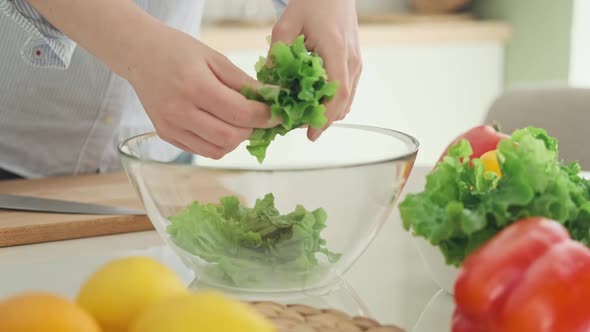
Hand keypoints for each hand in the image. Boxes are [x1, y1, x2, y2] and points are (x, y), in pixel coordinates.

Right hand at [126, 25, 277, 158]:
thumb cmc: (179, 51)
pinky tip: (220, 124)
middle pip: (230, 137)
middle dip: (252, 130)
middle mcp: (180, 111)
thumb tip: (273, 99)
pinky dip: (219, 143)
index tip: (279, 113)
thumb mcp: (215, 58)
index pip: (240, 113)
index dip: (265, 116)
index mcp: (195, 87)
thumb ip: (244, 83)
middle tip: (259, 117)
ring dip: (236, 139)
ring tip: (238, 120)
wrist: (139, 54)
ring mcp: (171, 127)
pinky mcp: (166, 135)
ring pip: (218, 150)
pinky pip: (203, 150)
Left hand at [271, 0, 361, 140]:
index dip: (325, 117)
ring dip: (328, 111)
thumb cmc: (314, 2)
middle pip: (343, 103)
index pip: (337, 94)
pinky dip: (333, 101)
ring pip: (347, 99)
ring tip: (304, 116)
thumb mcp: (287, 23)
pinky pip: (347, 90)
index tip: (311, 133)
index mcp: (337, 52)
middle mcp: (352, 61)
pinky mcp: (354, 63)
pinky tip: (314, 102)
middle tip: (299, 127)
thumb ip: (278, 52)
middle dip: (323, 119)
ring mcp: (356, 63)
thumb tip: (268, 80)